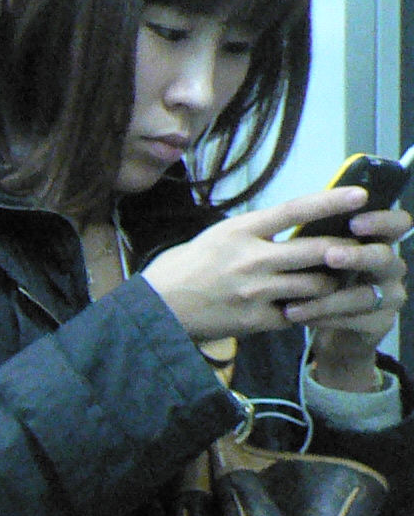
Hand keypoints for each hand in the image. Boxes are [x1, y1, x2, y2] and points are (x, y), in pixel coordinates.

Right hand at [140, 187, 376, 341]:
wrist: (153, 310)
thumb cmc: (181, 270)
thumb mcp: (216, 237)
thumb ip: (254, 232)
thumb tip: (290, 225)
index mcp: (240, 231)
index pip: (296, 210)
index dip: (332, 201)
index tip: (360, 195)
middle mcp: (251, 259)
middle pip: (316, 250)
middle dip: (342, 251)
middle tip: (351, 251)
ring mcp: (254, 291)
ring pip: (314, 285)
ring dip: (327, 284)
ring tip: (327, 283)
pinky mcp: (253, 320)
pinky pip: (296, 315)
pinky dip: (304, 311)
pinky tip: (302, 308)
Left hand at [298, 204, 411, 390]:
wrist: (328, 332)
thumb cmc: (321, 284)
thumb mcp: (318, 260)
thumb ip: (318, 242)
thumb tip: (299, 222)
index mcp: (379, 243)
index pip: (398, 224)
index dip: (382, 221)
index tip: (354, 221)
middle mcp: (391, 267)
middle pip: (385, 256)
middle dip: (357, 256)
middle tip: (330, 256)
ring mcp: (390, 296)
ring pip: (365, 295)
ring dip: (327, 299)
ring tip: (292, 306)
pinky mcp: (382, 323)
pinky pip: (357, 321)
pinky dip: (325, 319)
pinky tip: (298, 318)